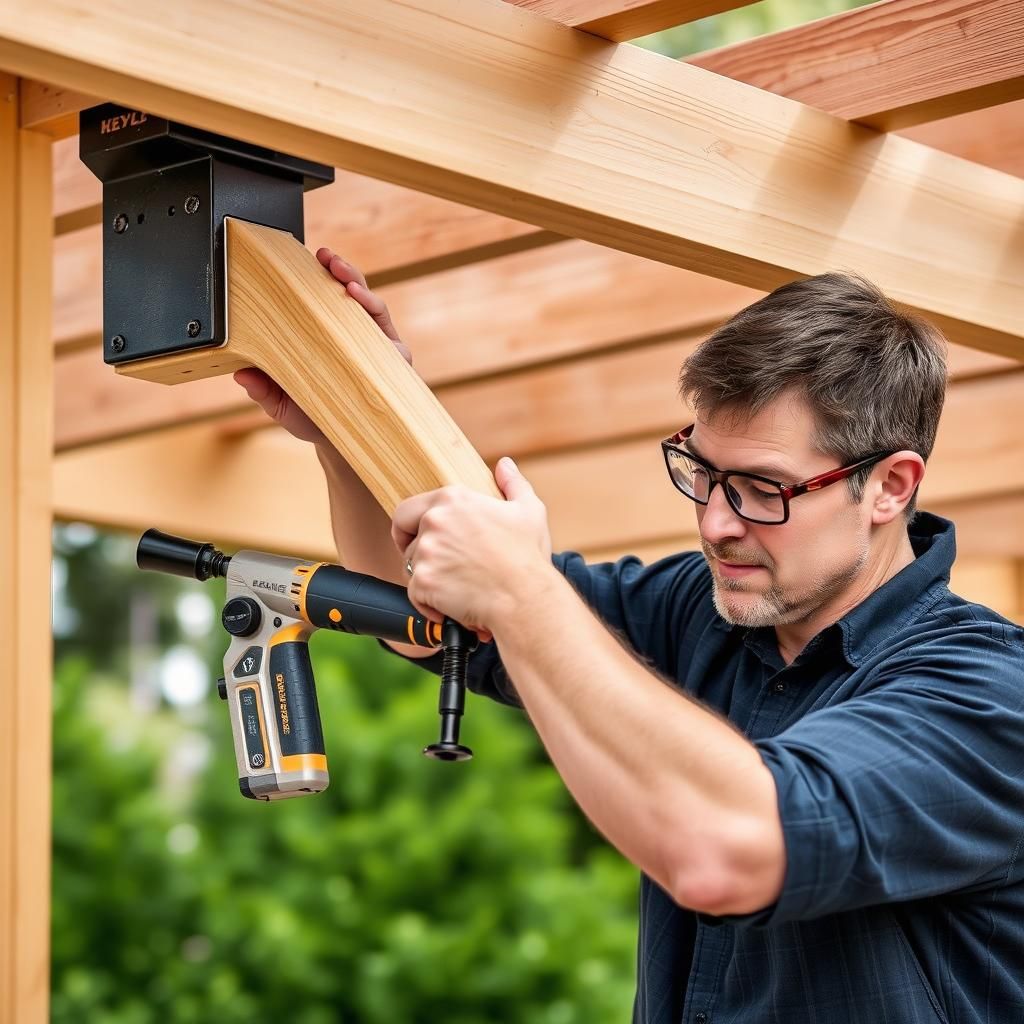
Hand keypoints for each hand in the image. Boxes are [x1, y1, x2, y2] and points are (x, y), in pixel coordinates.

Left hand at [233, 247, 410, 443]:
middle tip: (324, 256)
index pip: (320, 300)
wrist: (346, 445)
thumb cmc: (315, 418)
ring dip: (355, 282)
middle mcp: (349, 335)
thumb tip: (240, 375)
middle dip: (338, 269)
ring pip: (366, 303)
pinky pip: (383, 325)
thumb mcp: (282, 405)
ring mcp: (372, 343)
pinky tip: (358, 298)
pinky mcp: (393, 356)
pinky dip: (371, 307)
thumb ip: (264, 390)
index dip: (313, 277)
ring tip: (341, 273)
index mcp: (324, 337)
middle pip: (346, 292)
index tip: (301, 259)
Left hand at [394, 458, 553, 641]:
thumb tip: (504, 466)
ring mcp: (426, 552)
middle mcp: (434, 521)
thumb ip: (513, 484)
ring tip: (456, 586)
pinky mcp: (423, 582)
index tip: (419, 537)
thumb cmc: (527, 557)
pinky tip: (451, 605)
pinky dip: (429, 604)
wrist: (525, 598)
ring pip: (411, 568)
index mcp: (454, 500)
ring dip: (428, 578)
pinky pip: (415, 594)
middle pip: (405, 538)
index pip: (408, 508)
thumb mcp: (529, 511)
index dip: (410, 526)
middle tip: (434, 564)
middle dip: (413, 551)